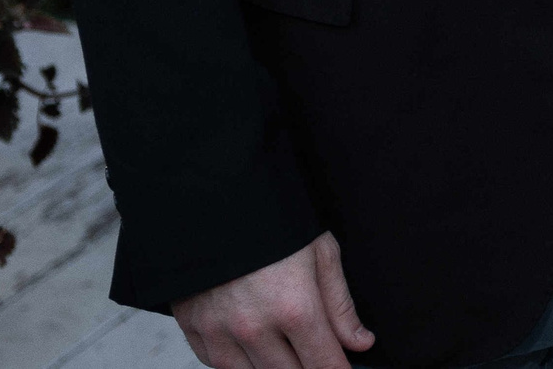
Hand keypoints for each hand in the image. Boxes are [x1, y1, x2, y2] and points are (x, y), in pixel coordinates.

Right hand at [175, 233, 372, 368]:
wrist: (214, 201)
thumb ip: (340, 305)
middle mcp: (254, 327)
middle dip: (308, 368)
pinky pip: (218, 364)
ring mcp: (219, 332)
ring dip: (272, 366)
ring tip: (285, 346)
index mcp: (294, 307)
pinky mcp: (193, 330)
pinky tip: (252, 343)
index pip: (324, 364)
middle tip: (314, 352)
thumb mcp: (321, 253)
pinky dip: (238, 361)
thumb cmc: (273, 223)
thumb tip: (359, 342)